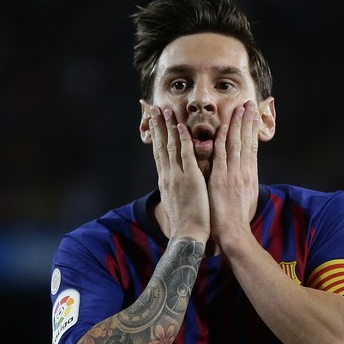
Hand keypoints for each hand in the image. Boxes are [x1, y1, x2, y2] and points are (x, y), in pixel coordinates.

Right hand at [147, 103, 210, 241]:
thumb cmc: (185, 222)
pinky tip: (181, 127)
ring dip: (168, 127)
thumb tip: (173, 181)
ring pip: (171, 146)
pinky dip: (183, 140)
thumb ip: (174, 187)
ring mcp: (178, 176)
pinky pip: (186, 155)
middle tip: (153, 108)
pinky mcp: (190, 179)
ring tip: (165, 110)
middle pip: (160, 145)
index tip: (152, 121)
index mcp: (165, 179)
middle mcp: (168, 175)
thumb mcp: (175, 201)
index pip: (158, 152)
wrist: (187, 236)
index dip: (155, 135)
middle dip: (157, 125)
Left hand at [208, 100, 261, 247]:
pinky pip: (220, 156)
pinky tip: (221, 128)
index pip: (252, 145)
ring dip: (237, 125)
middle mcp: (244, 171)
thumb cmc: (238, 218)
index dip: (252, 128)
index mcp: (250, 174)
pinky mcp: (220, 179)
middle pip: (246, 140)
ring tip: (240, 108)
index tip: (253, 114)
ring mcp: (232, 174)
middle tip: (250, 103)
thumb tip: (246, 172)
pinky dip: (221, 141)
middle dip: (248, 120)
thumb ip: (246, 181)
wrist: (234, 233)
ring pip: (235, 144)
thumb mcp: (247, 196)